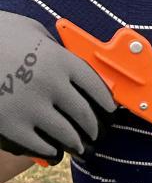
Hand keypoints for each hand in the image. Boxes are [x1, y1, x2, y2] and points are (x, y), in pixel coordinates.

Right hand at [0, 12, 116, 163]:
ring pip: (67, 135)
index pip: (97, 88)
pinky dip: (50, 151)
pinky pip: (41, 146)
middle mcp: (51, 84)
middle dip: (94, 129)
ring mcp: (31, 107)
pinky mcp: (11, 126)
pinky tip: (52, 151)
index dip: (106, 103)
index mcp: (60, 59)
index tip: (110, 111)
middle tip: (95, 134)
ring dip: (77, 144)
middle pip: (85, 115)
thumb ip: (55, 47)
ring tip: (79, 147)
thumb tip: (73, 63)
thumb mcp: (30, 31)